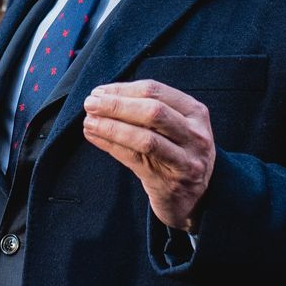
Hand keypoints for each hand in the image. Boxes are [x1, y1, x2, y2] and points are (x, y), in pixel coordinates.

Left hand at [82, 80, 215, 232]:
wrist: (196, 196)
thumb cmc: (178, 153)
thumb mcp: (175, 126)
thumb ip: (147, 110)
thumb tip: (103, 95)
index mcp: (196, 112)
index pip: (155, 91)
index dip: (122, 89)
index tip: (99, 91)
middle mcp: (195, 135)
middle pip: (152, 112)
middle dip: (116, 105)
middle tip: (90, 104)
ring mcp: (186, 160)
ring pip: (145, 139)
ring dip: (111, 127)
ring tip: (89, 122)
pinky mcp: (170, 182)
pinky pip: (136, 160)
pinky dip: (111, 146)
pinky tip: (95, 138)